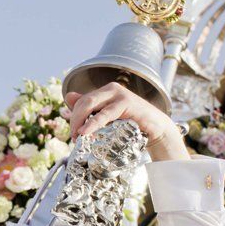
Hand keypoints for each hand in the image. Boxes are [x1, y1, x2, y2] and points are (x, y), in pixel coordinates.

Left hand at [66, 82, 188, 161]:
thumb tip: (68, 96)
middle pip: (84, 101)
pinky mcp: (126, 103)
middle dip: (74, 119)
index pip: (81, 101)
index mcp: (105, 91)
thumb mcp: (109, 117)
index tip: (73, 133)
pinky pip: (105, 113)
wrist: (156, 128)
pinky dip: (92, 123)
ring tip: (76, 136)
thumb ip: (90, 108)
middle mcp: (111, 89)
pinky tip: (85, 131)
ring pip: (90, 104)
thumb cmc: (133, 123)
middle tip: (73, 136)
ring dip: (79, 121)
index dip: (73, 116)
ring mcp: (119, 94)